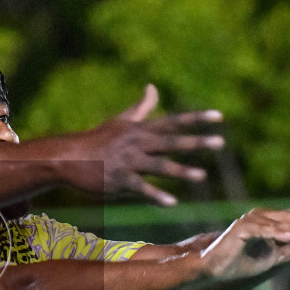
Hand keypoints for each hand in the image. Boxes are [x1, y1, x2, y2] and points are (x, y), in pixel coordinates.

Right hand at [70, 85, 212, 204]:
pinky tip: (172, 203)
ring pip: (159, 165)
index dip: (196, 118)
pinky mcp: (119, 180)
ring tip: (201, 176)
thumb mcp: (121, 121)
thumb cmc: (98, 140)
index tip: (219, 117)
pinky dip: (156, 196)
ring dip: (181, 171)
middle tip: (220, 142)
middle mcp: (138, 143)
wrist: (69, 157)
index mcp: (141, 130)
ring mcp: (128, 161)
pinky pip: (141, 188)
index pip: (174, 121)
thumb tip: (152, 86)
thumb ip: (141, 107)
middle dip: (196, 142)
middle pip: (171, 141)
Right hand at [195, 205, 289, 280]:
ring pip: (277, 223)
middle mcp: (261, 217)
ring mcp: (250, 222)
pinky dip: (274, 233)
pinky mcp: (240, 230)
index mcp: (271, 222)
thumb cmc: (241, 260)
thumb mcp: (274, 257)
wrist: (213, 268)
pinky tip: (288, 236)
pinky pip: (260, 231)